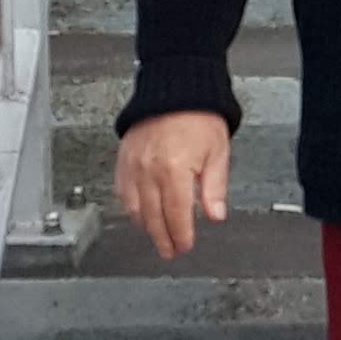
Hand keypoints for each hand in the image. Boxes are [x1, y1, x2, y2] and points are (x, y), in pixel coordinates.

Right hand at [115, 112, 233, 259]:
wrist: (175, 88)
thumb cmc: (198, 116)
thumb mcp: (218, 153)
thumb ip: (215, 188)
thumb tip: (215, 215)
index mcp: (174, 170)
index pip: (176, 216)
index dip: (181, 236)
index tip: (185, 246)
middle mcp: (149, 170)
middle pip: (153, 218)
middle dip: (163, 239)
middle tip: (170, 251)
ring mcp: (133, 166)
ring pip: (134, 209)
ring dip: (146, 227)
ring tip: (157, 236)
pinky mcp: (123, 159)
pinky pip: (122, 192)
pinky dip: (131, 207)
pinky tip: (140, 214)